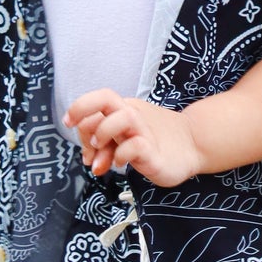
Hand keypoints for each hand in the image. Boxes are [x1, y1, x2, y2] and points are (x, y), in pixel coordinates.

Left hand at [63, 89, 203, 187]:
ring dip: (103, 133)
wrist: (193, 146)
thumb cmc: (155, 142)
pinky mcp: (153, 151)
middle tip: (84, 137)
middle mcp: (132, 116)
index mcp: (123, 110)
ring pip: (121, 117)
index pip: (96, 101)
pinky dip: (122, 154)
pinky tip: (121, 163)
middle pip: (105, 98)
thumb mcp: (123, 143)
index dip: (79, 110)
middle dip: (84, 112)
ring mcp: (144, 132)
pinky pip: (135, 145)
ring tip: (101, 152)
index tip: (68, 123)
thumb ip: (104, 148)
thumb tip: (89, 160)